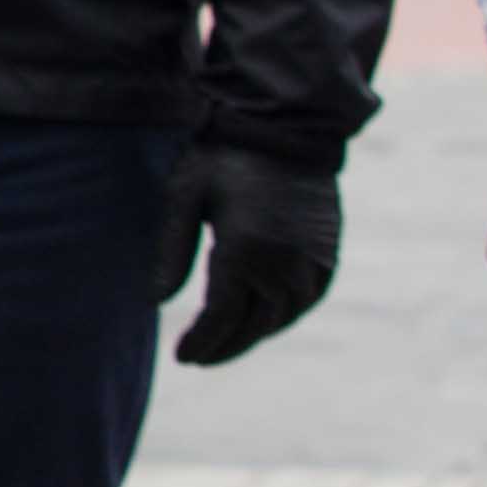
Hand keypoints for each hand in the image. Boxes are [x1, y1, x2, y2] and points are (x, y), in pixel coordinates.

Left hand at [155, 137, 344, 365]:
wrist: (286, 128)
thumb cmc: (224, 157)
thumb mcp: (185, 196)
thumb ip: (172, 251)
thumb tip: (157, 302)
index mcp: (245, 252)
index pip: (221, 317)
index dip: (202, 342)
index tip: (183, 358)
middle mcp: (284, 264)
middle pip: (254, 325)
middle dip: (225, 346)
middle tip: (200, 357)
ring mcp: (312, 261)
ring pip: (283, 317)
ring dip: (255, 334)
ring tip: (227, 342)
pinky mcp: (329, 253)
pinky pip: (308, 299)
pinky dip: (284, 315)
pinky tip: (265, 319)